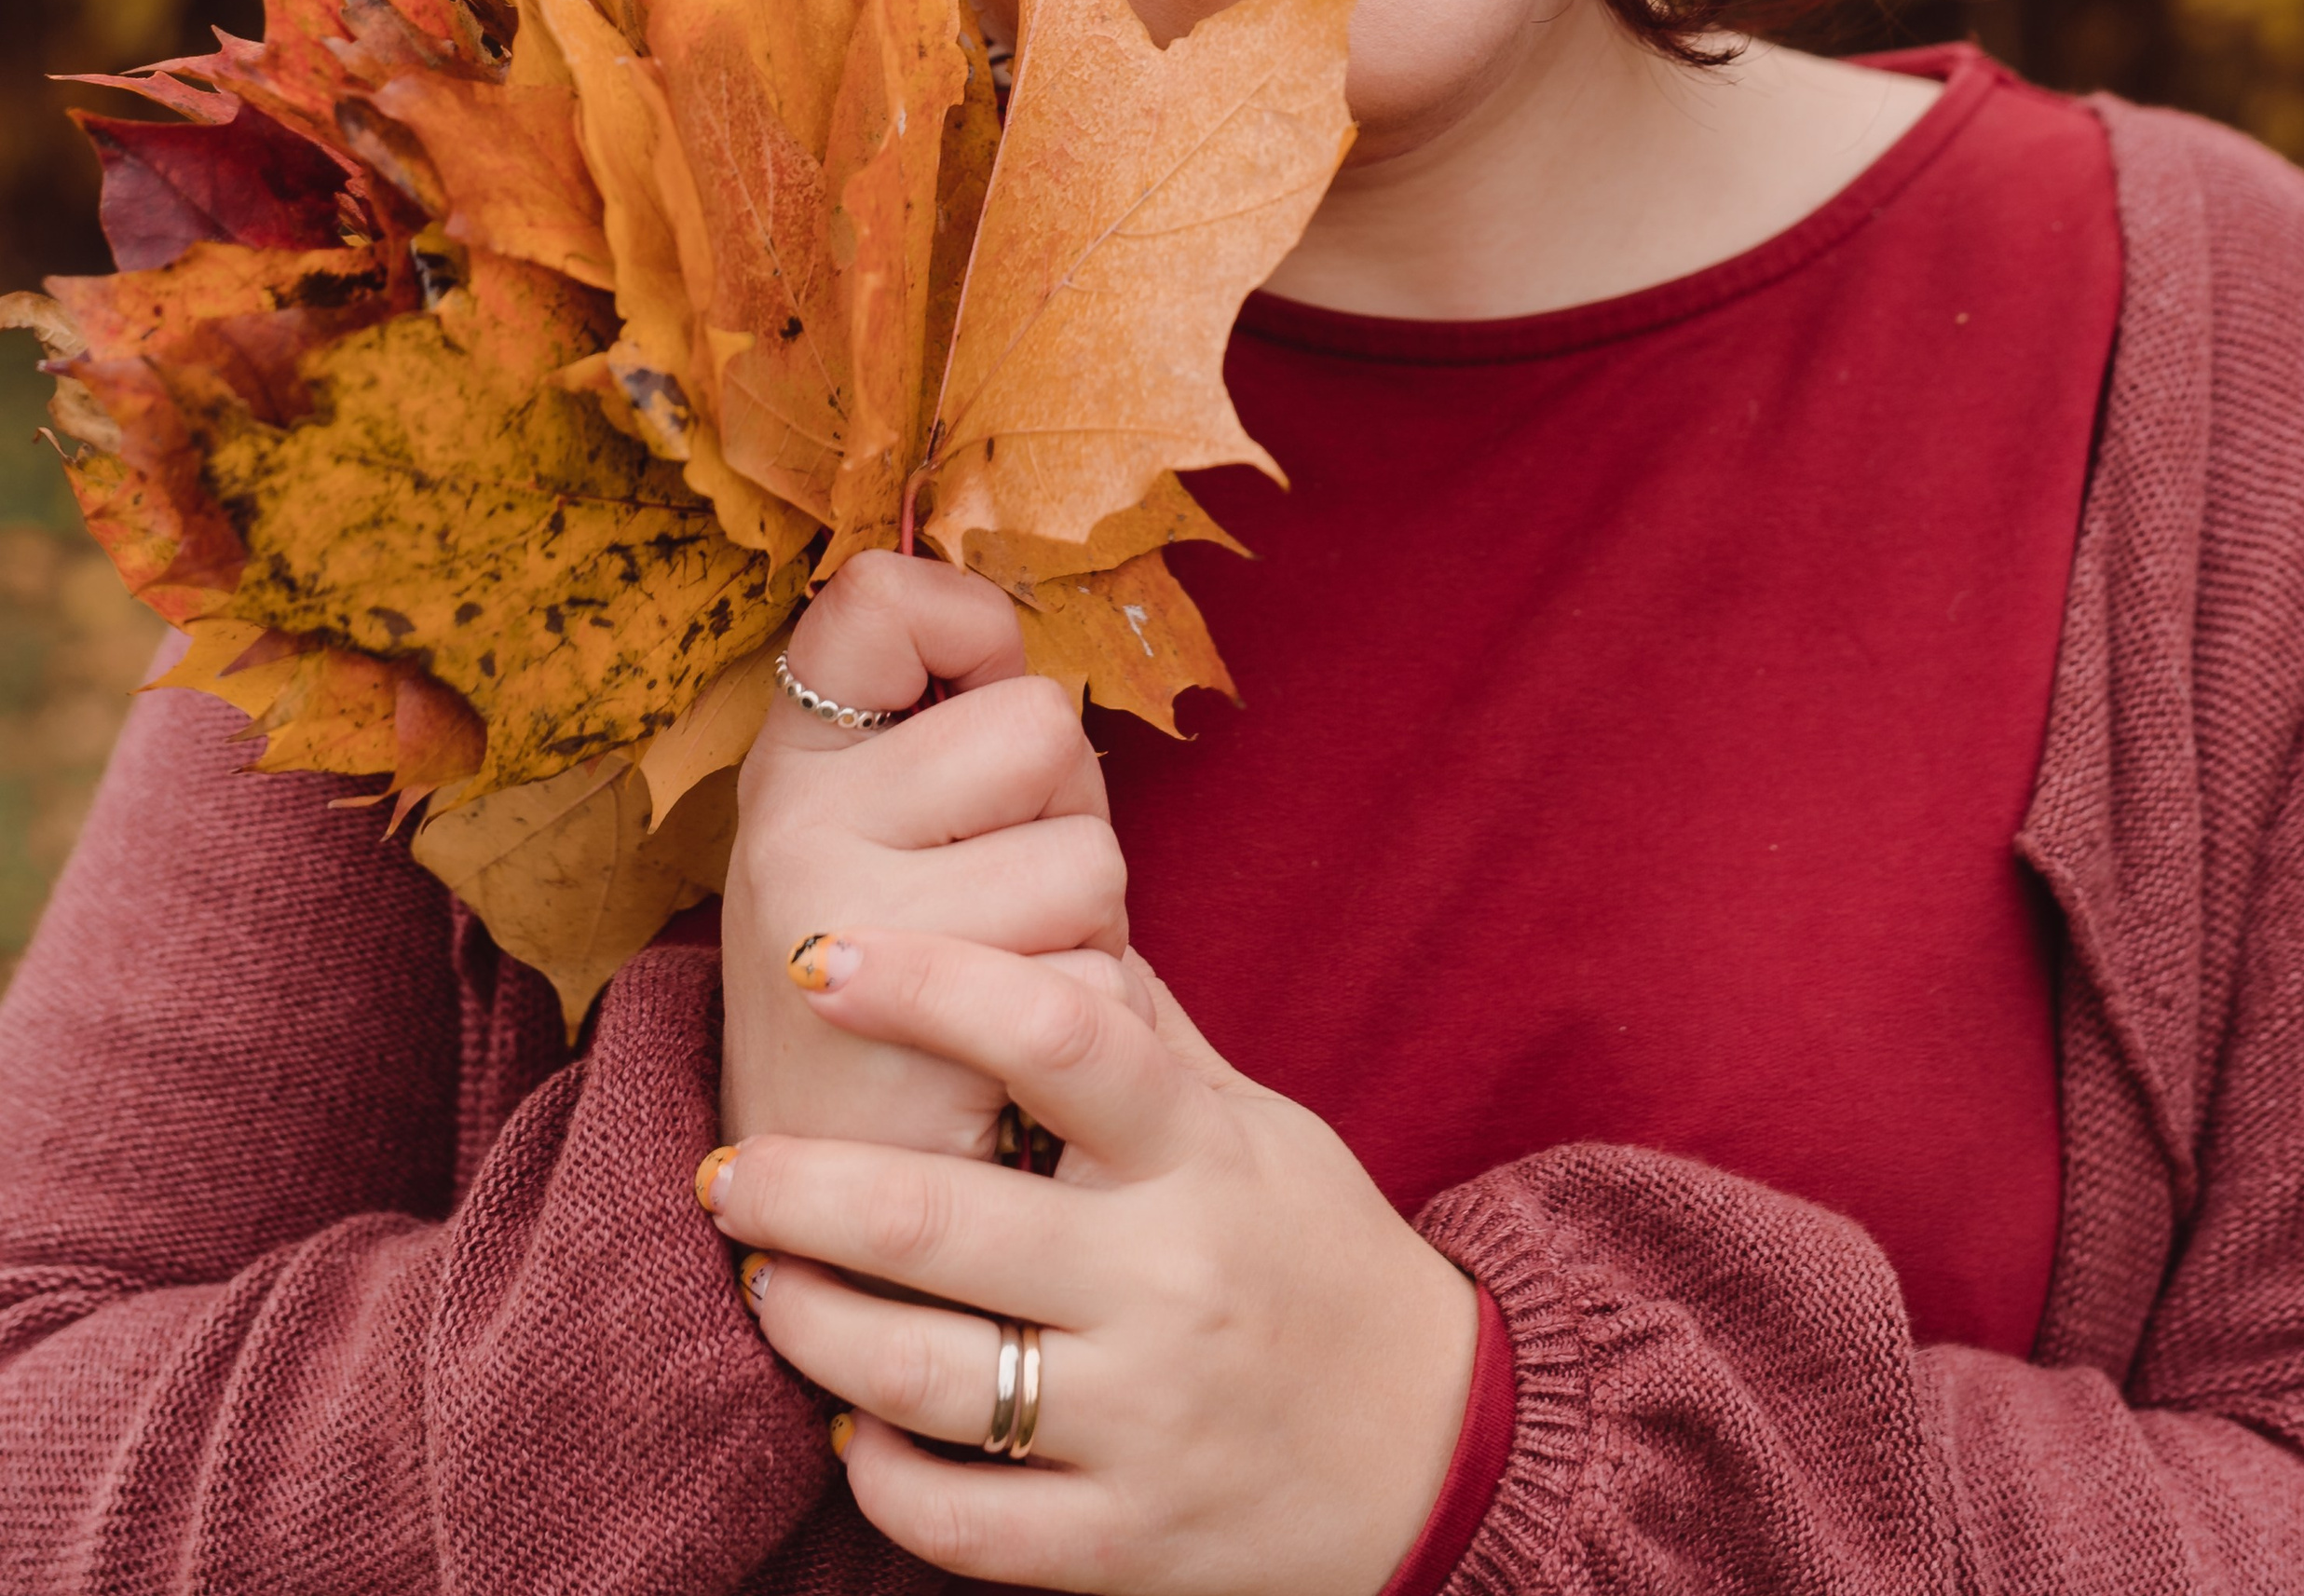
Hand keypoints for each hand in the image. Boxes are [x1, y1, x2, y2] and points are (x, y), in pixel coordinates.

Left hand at [707, 927, 1480, 1595]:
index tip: (822, 955)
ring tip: (761, 1279)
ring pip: (927, 1376)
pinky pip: (962, 1521)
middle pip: (943, 1220)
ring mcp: (1146, 1419)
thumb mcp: (1259, 1125)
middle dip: (801, 1186)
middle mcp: (1169, 1278)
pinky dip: (878, 1472)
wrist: (1441, 1454)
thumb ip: (1148, 1035)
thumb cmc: (1322, 1256)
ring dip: (812, 1323)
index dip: (926, 986)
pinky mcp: (1127, 1545)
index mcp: (1199, 1153)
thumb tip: (1052, 910)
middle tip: (723, 1164)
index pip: (1053, 1037)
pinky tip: (844, 1423)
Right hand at [718, 553, 1127, 1159]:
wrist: (835, 1212)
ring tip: (1010, 981)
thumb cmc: (907, 990)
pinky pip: (1100, 979)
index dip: (966, 628)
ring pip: (1090, 857)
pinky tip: (1016, 1068)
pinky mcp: (921, 1043)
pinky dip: (1092, 1023)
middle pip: (1041, 726)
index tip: (966, 703)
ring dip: (1090, 928)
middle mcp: (795, 829)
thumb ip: (955, 731)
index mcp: (792, 763)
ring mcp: (848, 933)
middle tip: (1007, 895)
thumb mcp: (891, 836)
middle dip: (1067, 813)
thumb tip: (1016, 626)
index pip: (877, 597)